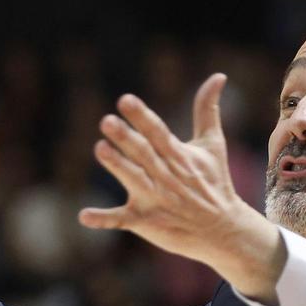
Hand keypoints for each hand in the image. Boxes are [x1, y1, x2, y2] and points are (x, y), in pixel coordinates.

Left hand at [80, 74, 285, 302]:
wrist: (222, 230)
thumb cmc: (214, 183)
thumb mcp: (213, 145)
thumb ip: (207, 109)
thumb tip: (218, 75)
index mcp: (178, 155)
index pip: (157, 132)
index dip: (141, 117)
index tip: (125, 100)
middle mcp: (165, 176)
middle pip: (143, 153)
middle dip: (126, 138)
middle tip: (106, 121)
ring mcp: (155, 200)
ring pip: (133, 180)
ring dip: (117, 166)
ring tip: (100, 148)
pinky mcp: (146, 221)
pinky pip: (122, 220)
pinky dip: (104, 219)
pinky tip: (84, 216)